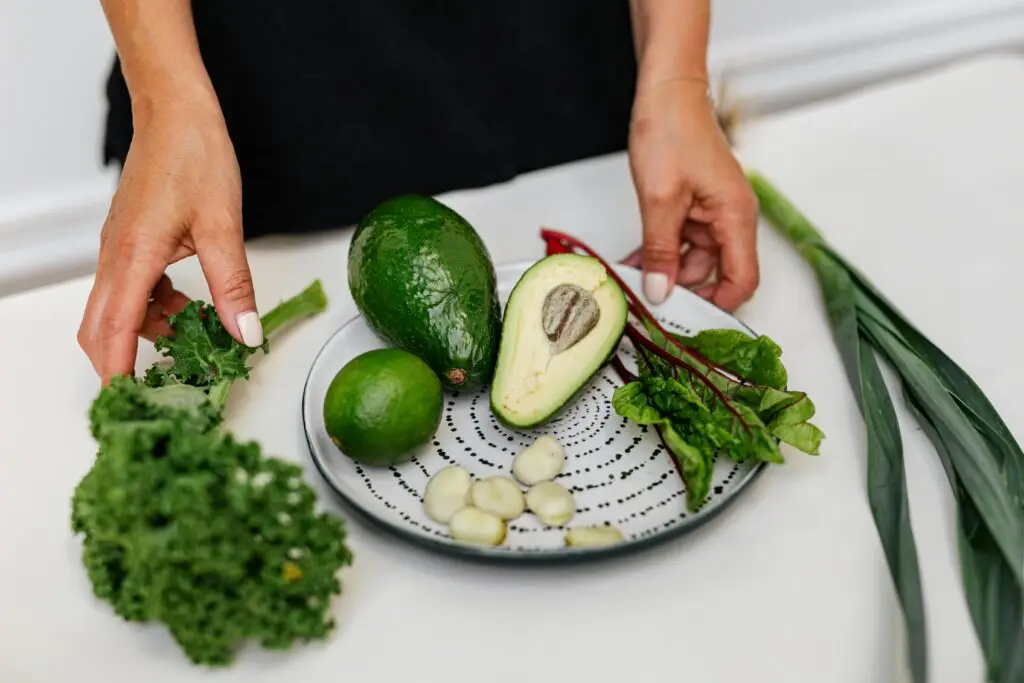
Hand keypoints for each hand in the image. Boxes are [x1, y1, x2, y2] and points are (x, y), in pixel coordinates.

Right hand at [78, 98, 260, 382]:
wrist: (176, 114)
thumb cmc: (194, 157)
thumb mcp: (224, 227)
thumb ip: (232, 285)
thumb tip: (244, 334)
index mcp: (134, 256)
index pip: (116, 329)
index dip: (118, 370)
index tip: (125, 403)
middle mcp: (116, 256)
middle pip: (101, 326)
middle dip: (121, 361)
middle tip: (155, 388)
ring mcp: (118, 249)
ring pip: (117, 310)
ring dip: (147, 332)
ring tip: (195, 338)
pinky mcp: (128, 241)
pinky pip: (130, 289)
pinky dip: (153, 308)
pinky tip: (188, 306)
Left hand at [624, 78, 759, 310]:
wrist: (666, 93)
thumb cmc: (673, 131)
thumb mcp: (660, 200)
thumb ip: (661, 250)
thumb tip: (660, 291)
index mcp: (735, 218)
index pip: (742, 279)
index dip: (720, 305)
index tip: (690, 322)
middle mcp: (729, 218)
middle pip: (715, 273)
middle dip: (684, 291)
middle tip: (651, 308)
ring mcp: (710, 212)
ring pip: (693, 259)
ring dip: (665, 272)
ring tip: (634, 283)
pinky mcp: (693, 206)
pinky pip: (680, 241)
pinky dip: (660, 253)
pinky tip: (635, 262)